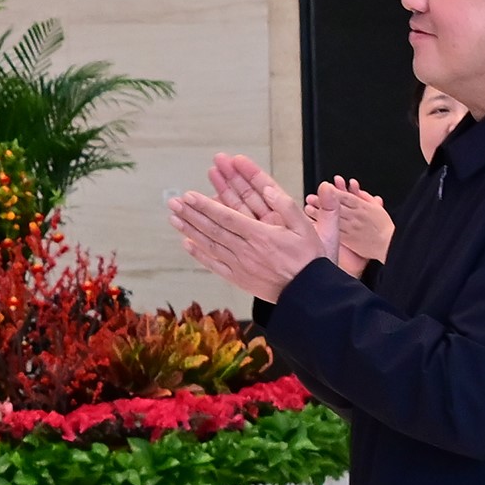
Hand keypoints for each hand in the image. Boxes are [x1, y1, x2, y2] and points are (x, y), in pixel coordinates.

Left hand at [166, 151, 325, 305]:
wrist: (309, 295)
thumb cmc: (310, 260)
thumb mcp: (306, 229)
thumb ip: (288, 207)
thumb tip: (269, 189)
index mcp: (262, 236)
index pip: (227, 218)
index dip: (206, 206)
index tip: (190, 196)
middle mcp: (247, 251)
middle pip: (213, 230)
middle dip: (192, 214)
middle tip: (174, 202)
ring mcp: (241, 266)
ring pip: (210, 245)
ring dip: (190, 230)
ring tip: (174, 218)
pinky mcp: (240, 279)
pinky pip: (215, 265)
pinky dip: (200, 255)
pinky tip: (187, 244)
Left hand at [305, 175, 393, 271]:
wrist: (388, 244)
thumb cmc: (383, 226)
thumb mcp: (376, 206)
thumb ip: (363, 197)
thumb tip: (353, 187)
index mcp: (362, 207)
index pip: (346, 197)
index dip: (333, 191)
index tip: (323, 187)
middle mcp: (355, 216)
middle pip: (336, 207)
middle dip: (322, 201)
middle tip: (310, 197)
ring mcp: (351, 228)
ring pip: (332, 219)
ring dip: (319, 213)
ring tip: (308, 208)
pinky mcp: (348, 239)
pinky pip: (334, 232)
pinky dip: (324, 228)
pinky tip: (314, 224)